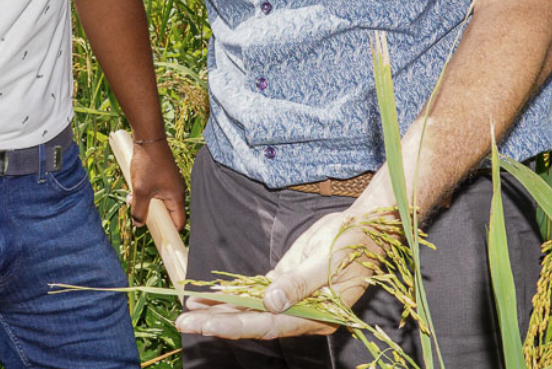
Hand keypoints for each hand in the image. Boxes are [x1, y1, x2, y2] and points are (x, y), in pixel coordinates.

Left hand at [127, 139, 186, 228]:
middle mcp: (176, 191)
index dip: (169, 232)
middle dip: (153, 217)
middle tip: (139, 217)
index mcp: (176, 197)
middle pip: (167, 214)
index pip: (178, 222)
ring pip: (159, 202)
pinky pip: (155, 192)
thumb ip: (140, 210)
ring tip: (133, 201)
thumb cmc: (148, 164)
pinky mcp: (162, 177)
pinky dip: (145, 195)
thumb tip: (138, 224)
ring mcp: (169, 183)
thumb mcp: (140, 191)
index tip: (157, 238)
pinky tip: (134, 191)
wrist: (148, 139)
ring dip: (146, 205)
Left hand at [175, 208, 379, 339]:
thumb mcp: (328, 263)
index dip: (234, 325)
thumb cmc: (355, 244)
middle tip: (184, 320)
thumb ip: (299, 284)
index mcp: (315, 315)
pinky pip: (255, 291)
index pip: (267, 325)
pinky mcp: (286, 280)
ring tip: (190, 309)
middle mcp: (301, 312)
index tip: (206, 325)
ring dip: (220, 309)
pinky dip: (234, 294)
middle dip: (217, 322)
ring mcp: (292, 297)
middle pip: (253, 320)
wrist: (367, 225)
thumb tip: (271, 303)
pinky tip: (211, 296)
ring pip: (251, 307)